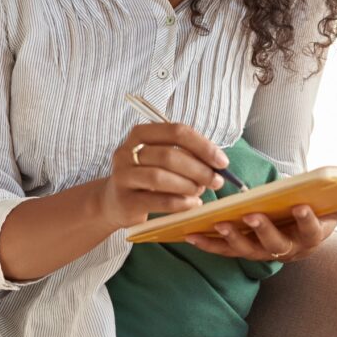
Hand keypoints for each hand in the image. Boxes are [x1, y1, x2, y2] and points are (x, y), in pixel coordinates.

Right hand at [98, 122, 228, 230]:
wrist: (115, 202)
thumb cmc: (147, 177)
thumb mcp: (163, 160)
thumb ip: (187, 156)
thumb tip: (218, 165)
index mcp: (141, 134)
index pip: (176, 132)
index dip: (203, 146)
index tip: (222, 162)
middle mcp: (127, 151)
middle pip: (168, 155)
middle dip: (199, 169)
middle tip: (217, 181)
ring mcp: (123, 176)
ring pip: (160, 177)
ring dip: (188, 185)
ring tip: (201, 192)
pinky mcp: (125, 200)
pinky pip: (157, 200)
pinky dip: (180, 203)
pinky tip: (192, 204)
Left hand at [184, 200, 336, 262]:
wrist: (297, 227)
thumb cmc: (317, 211)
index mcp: (312, 237)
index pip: (312, 230)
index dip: (308, 220)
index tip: (302, 206)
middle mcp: (287, 250)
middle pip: (276, 245)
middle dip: (263, 230)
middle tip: (252, 216)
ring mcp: (262, 252)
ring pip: (246, 250)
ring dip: (231, 238)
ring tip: (218, 224)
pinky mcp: (240, 250)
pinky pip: (222, 249)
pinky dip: (207, 242)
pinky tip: (190, 233)